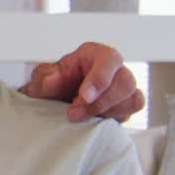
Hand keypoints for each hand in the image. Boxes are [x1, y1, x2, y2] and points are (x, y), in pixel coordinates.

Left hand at [20, 42, 144, 122]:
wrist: (55, 102)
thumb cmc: (53, 85)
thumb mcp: (42, 79)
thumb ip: (44, 77)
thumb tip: (52, 80)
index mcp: (95, 54)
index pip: (108, 59)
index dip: (100, 79)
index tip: (83, 97)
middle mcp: (113, 68)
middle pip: (125, 82)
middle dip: (100, 102)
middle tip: (75, 113)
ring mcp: (122, 87)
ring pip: (132, 98)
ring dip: (107, 112)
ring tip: (82, 117)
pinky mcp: (126, 104)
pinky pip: (131, 111)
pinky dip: (115, 117)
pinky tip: (96, 120)